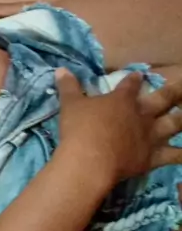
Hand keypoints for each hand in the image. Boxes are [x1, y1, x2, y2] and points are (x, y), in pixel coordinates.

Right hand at [54, 68, 181, 181]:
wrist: (90, 161)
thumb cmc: (80, 129)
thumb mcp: (70, 105)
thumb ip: (68, 87)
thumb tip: (61, 70)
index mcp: (122, 100)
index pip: (130, 84)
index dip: (134, 79)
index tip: (138, 75)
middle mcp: (142, 115)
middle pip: (164, 98)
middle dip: (175, 90)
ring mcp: (150, 136)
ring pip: (176, 123)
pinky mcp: (152, 157)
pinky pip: (175, 155)